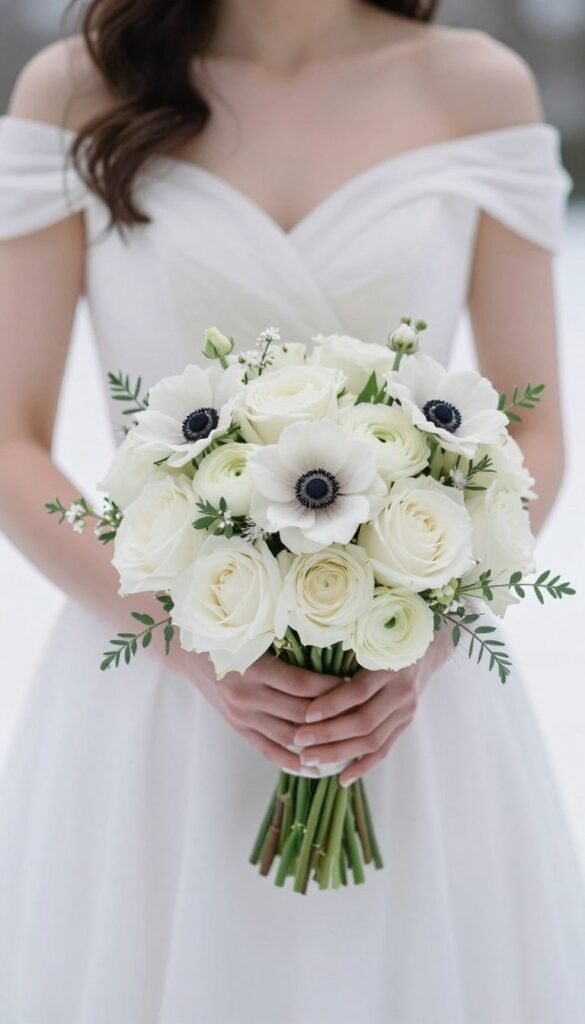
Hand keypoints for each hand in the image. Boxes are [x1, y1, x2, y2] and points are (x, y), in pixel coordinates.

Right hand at [168, 646, 340, 773]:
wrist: (189, 654)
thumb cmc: (228, 637)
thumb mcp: (253, 635)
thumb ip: (285, 646)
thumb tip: (329, 650)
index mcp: (254, 669)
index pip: (301, 684)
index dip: (330, 688)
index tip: (354, 685)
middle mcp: (248, 696)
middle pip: (299, 713)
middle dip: (332, 716)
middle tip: (359, 714)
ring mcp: (243, 716)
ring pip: (287, 735)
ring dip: (317, 742)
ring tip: (347, 743)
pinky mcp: (239, 728)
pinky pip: (269, 750)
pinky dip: (293, 761)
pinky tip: (316, 766)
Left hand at [293, 629, 452, 786]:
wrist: (423, 650)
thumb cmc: (383, 642)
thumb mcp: (367, 642)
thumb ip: (343, 657)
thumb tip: (304, 679)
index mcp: (389, 667)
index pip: (358, 692)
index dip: (332, 705)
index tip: (305, 715)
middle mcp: (401, 691)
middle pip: (363, 721)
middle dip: (328, 734)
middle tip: (299, 741)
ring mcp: (406, 711)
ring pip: (372, 741)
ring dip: (338, 753)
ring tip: (309, 759)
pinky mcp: (405, 725)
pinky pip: (383, 751)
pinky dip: (362, 766)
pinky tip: (342, 779)